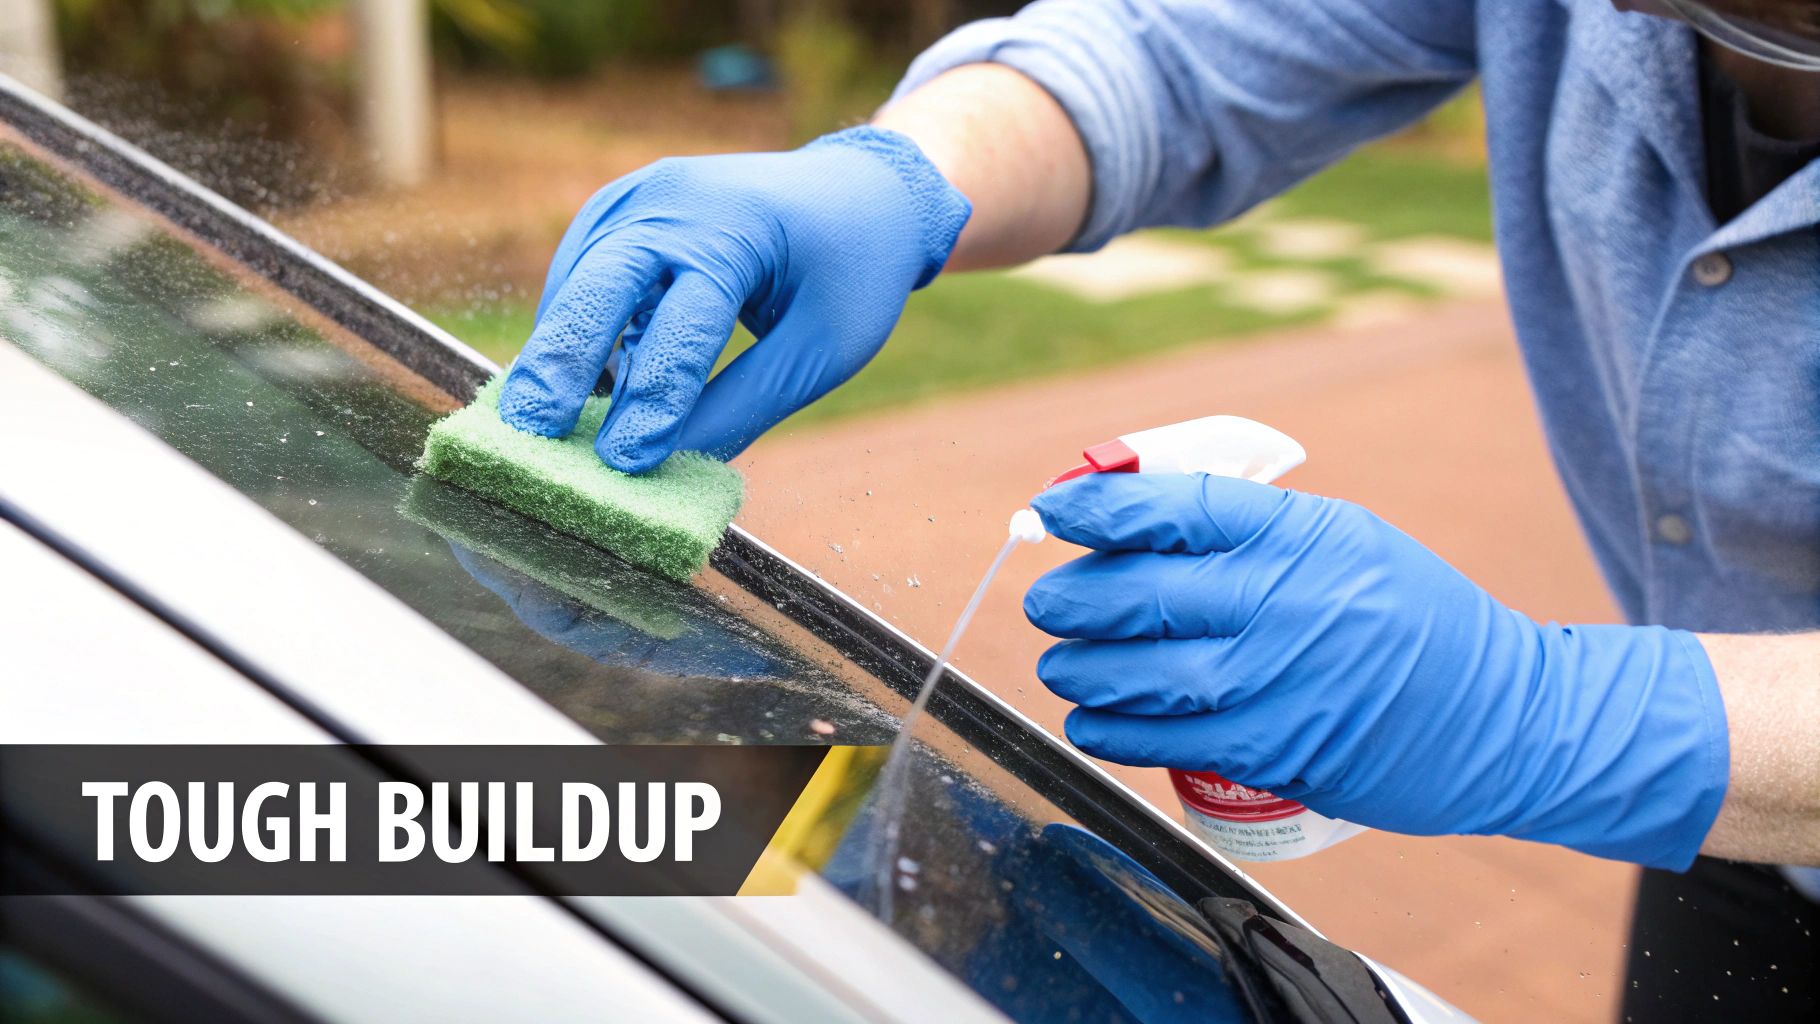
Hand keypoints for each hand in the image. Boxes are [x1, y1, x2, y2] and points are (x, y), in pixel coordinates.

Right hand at [499, 126, 969, 472]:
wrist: (859, 190)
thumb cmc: (850, 274)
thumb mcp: (821, 348)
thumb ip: (744, 404)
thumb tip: (669, 466)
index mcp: (740, 228)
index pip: (684, 321)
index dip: (654, 396)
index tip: (625, 461)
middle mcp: (676, 200)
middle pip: (601, 283)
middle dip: (562, 360)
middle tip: (530, 431)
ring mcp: (639, 197)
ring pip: (577, 282)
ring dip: (560, 351)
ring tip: (546, 425)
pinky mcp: (618, 211)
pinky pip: (581, 275)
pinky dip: (575, 328)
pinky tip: (582, 383)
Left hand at [1023, 474, 1729, 868]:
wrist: (1504, 715)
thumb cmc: (1409, 616)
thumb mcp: (1345, 538)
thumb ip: (1250, 528)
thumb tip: (1133, 521)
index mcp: (1299, 532)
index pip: (1175, 505)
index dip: (1098, 506)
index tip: (1053, 510)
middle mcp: (1284, 600)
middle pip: (1139, 592)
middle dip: (1071, 597)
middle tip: (1045, 602)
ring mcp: (1279, 680)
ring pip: (1140, 673)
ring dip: (1079, 668)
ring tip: (1061, 664)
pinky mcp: (1278, 749)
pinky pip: (1168, 740)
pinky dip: (1111, 731)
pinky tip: (1088, 721)